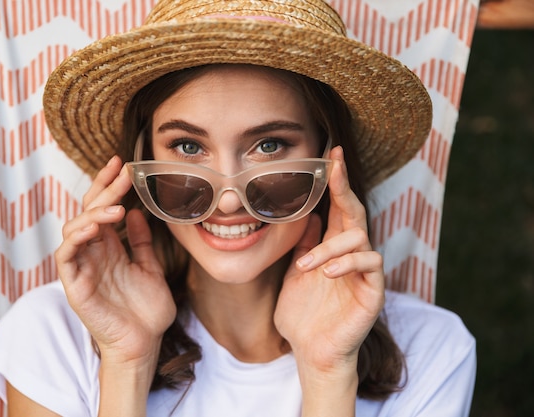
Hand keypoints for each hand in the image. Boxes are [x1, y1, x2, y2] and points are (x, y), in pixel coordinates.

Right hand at [54, 156, 175, 364]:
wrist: (144, 344)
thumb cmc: (146, 311)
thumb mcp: (150, 267)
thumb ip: (140, 241)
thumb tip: (137, 212)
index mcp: (109, 247)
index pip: (103, 208)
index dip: (110, 186)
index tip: (124, 165)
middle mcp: (93, 253)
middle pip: (88, 211)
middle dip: (104, 189)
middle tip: (122, 171)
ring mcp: (82, 267)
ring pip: (74, 229)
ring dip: (92, 213)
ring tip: (115, 207)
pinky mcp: (74, 285)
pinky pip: (66, 256)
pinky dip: (76, 238)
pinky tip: (92, 227)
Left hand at [274, 146, 384, 373]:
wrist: (310, 351)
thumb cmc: (302, 315)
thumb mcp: (294, 274)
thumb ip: (303, 245)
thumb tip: (309, 214)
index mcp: (333, 248)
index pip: (338, 208)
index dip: (336, 182)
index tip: (330, 155)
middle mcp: (351, 255)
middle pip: (355, 212)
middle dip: (344, 187)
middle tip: (334, 166)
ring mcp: (364, 272)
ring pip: (360, 238)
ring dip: (330, 248)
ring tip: (306, 267)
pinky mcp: (373, 290)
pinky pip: (370, 265)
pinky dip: (348, 263)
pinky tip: (327, 274)